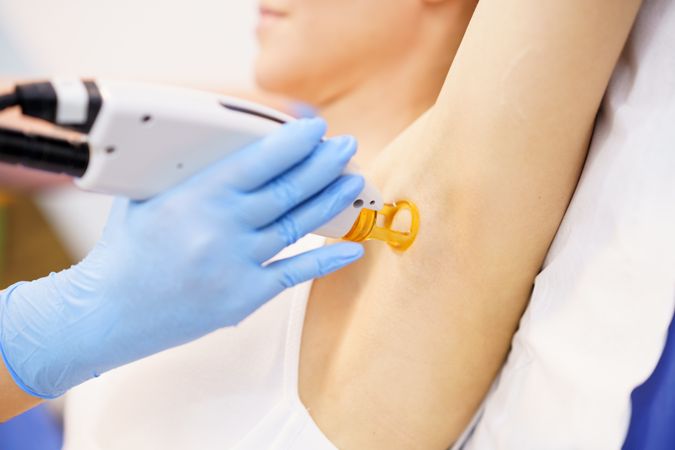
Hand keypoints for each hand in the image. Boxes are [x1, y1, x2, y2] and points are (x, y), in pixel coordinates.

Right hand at [0, 118, 364, 397]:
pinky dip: (327, 259)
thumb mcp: (147, 196)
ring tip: (354, 180)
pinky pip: (295, 273)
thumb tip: (224, 147)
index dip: (295, 143)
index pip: (260, 160)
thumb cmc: (125, 250)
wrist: (108, 312)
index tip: (318, 129)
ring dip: (331, 200)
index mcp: (198, 196)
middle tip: (347, 146)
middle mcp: (223, 228)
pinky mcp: (245, 296)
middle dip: (325, 164)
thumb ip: (186, 172)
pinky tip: (354, 246)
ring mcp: (238, 264)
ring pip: (298, 225)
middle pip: (289, 190)